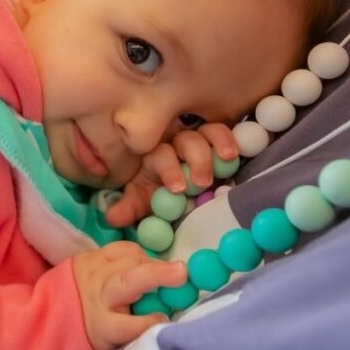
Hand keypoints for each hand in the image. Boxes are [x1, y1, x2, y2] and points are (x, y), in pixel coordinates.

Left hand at [72, 241, 188, 349]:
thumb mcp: (118, 343)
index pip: (125, 327)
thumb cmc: (101, 331)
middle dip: (155, 275)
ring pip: (127, 260)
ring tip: (167, 272)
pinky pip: (122, 248)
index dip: (147, 323)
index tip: (165, 319)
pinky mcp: (92, 255)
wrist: (60, 311)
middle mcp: (97, 298)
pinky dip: (139, 253)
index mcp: (102, 327)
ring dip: (152, 263)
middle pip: (125, 283)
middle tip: (183, 272)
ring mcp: (94, 273)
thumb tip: (169, 318)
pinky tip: (146, 263)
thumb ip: (142, 334)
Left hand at [105, 123, 237, 226]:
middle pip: (187, 140)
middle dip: (196, 159)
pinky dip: (231, 139)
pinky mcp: (218, 140)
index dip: (169, 170)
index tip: (177, 189)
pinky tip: (236, 153)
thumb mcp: (143, 202)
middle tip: (202, 182)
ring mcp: (200, 138)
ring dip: (218, 142)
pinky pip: (225, 132)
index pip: (161, 155)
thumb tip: (112, 218)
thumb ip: (129, 209)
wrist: (178, 190)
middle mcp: (177, 143)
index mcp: (156, 156)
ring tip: (226, 159)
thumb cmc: (159, 194)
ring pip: (208, 131)